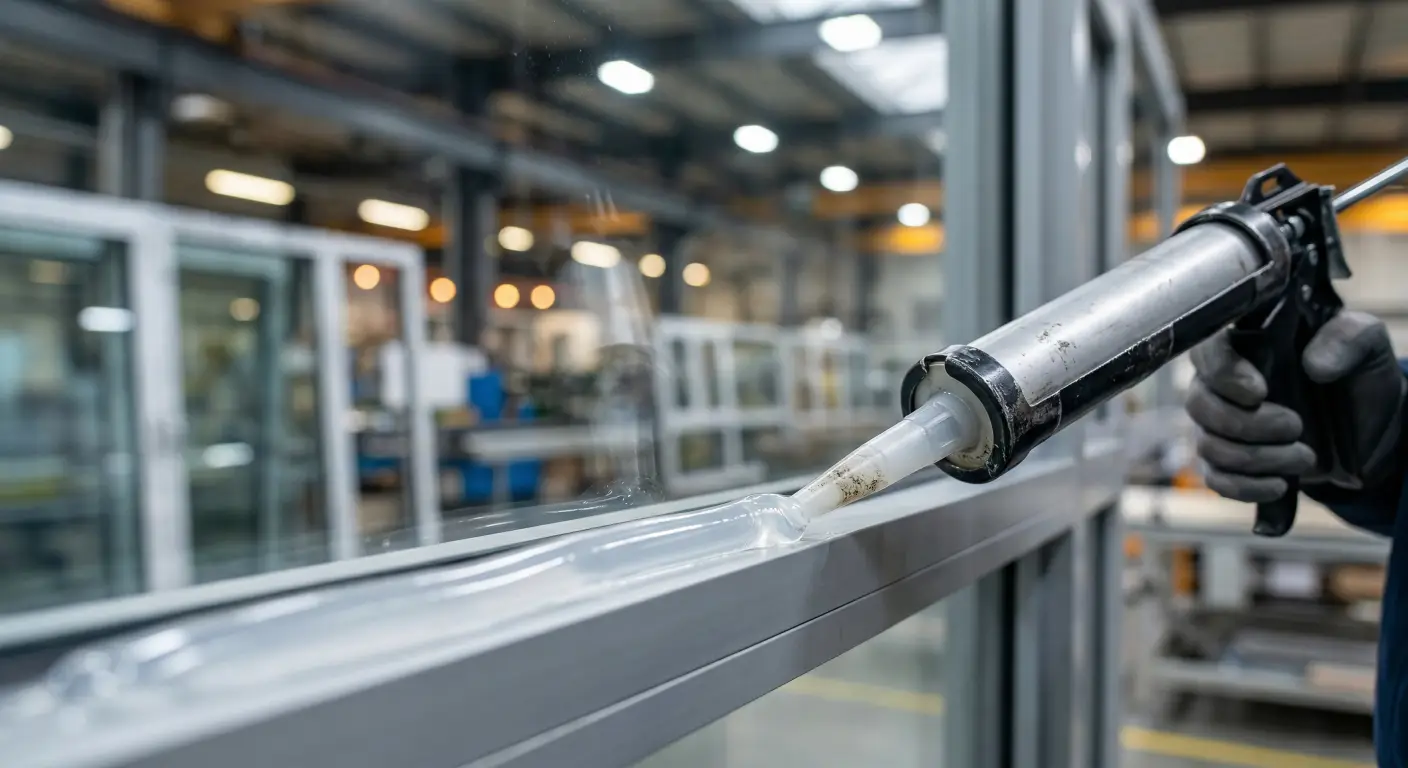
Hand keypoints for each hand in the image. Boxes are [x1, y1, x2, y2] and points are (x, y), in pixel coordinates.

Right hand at [1186, 311, 1405, 502]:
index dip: (1223, 374)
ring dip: (1257, 458)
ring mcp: (1219, 426)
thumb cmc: (1358, 377)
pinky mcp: (1227, 463)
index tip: (1260, 392)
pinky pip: (1217, 479)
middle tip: (1296, 427)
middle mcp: (1221, 384)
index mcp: (1246, 346)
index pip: (1207, 351)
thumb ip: (1348, 338)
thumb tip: (1315, 364)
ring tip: (1306, 457)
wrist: (1370, 428)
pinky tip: (1281, 485)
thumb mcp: (1368, 346)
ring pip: (1209, 445)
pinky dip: (1247, 487)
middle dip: (1247, 424)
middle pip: (1199, 405)